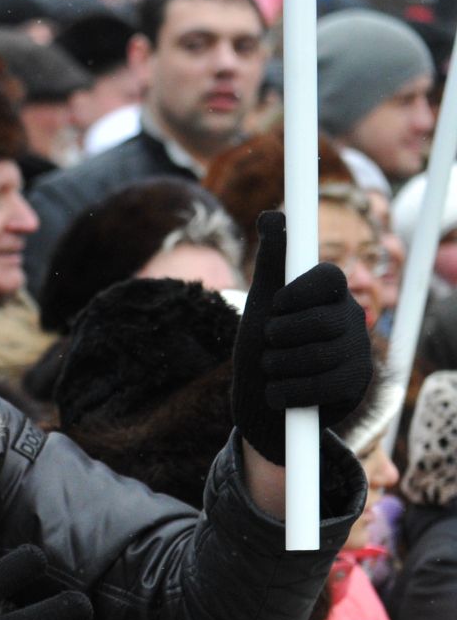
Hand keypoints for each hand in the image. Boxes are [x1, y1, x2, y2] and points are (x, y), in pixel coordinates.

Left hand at [231, 210, 373, 464]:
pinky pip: (318, 387)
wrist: (265, 404)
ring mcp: (356, 352)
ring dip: (277, 367)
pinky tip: (278, 393)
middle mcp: (351, 318)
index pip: (327, 277)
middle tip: (269, 345)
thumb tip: (271, 215)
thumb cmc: (265, 347)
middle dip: (278, 338)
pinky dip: (284, 393)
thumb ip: (271, 263)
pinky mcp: (353, 386)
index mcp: (330, 295)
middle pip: (318, 321)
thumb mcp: (262, 304)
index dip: (297, 293)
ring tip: (272, 369)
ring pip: (316, 357)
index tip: (275, 307)